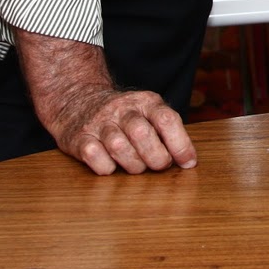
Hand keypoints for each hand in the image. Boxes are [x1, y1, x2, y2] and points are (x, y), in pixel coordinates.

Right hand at [17, 30, 196, 174]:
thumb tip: (189, 162)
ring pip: (119, 147)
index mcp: (146, 102)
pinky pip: (94, 157)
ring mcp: (99, 122)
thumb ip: (169, 132)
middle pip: (143, 134)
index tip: (188, 164)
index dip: (180, 144)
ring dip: (132, 165)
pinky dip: (106, 167)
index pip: (167, 119)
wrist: (78, 101)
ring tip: (136, 166)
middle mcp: (122, 109)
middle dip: (156, 158)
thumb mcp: (149, 113)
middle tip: (158, 166)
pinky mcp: (79, 138)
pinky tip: (111, 165)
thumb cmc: (125, 116)